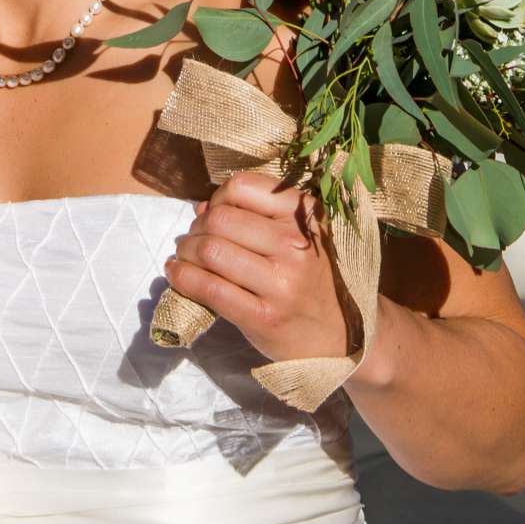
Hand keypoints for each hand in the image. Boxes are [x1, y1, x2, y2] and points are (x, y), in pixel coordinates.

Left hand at [162, 173, 351, 367]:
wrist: (346, 337)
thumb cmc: (315, 279)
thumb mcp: (303, 235)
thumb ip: (257, 215)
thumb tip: (201, 207)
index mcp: (307, 215)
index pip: (242, 187)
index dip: (218, 198)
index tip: (215, 214)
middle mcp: (296, 245)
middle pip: (219, 218)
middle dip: (196, 227)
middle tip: (194, 240)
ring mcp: (281, 283)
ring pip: (210, 249)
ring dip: (185, 250)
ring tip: (185, 257)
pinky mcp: (264, 317)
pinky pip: (209, 288)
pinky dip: (182, 278)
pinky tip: (178, 274)